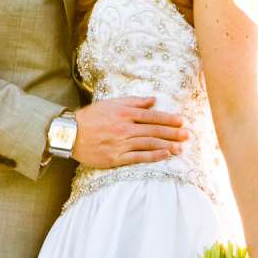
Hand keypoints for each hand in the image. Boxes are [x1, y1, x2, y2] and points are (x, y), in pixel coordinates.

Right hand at [73, 96, 187, 168]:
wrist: (70, 134)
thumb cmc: (91, 118)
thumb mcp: (111, 104)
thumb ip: (133, 102)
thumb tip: (152, 100)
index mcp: (124, 113)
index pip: (152, 116)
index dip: (168, 119)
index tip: (181, 121)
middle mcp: (125, 127)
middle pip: (153, 130)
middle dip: (172, 133)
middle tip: (187, 135)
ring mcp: (120, 143)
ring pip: (149, 143)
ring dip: (167, 145)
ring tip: (181, 148)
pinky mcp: (115, 157)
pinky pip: (138, 157)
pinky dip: (153, 156)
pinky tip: (165, 155)